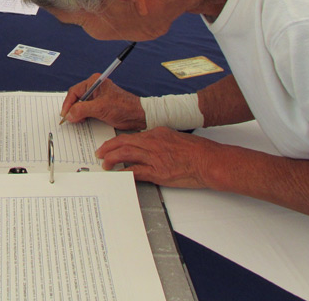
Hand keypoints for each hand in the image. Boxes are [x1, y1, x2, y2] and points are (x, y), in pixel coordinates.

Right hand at [60, 76, 145, 129]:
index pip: (74, 92)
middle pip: (76, 99)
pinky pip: (87, 112)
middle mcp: (94, 88)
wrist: (138, 116)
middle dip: (72, 109)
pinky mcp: (99, 107)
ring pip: (80, 106)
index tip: (65, 114)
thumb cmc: (124, 107)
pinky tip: (84, 122)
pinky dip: (83, 117)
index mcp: (94, 82)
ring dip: (78, 115)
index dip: (68, 104)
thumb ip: (82, 110)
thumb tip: (69, 114)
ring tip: (79, 121)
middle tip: (70, 120)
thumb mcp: (100, 108)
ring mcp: (97, 98)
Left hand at [96, 127, 221, 187]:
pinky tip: (118, 175)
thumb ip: (161, 140)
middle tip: (99, 152)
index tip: (110, 145)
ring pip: (125, 154)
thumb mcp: (176, 138)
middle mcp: (153, 143)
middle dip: (108, 147)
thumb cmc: (198, 151)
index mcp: (157, 133)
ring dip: (111, 159)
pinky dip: (124, 173)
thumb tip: (150, 146)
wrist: (210, 161)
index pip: (131, 136)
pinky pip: (136, 171)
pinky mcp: (158, 172)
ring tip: (104, 164)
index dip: (117, 141)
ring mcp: (155, 157)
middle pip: (123, 142)